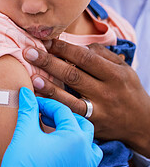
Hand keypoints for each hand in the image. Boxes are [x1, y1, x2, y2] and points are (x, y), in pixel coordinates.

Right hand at [0, 87, 102, 166]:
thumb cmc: (22, 165)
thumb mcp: (24, 133)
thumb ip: (28, 110)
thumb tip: (26, 92)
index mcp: (74, 138)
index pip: (63, 112)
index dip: (47, 104)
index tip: (34, 103)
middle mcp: (87, 154)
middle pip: (82, 126)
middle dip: (64, 118)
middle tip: (45, 117)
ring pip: (91, 147)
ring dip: (76, 137)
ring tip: (58, 136)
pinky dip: (81, 159)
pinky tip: (67, 158)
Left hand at [23, 39, 149, 156]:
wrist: (142, 125)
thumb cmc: (127, 90)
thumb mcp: (123, 69)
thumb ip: (102, 55)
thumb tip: (76, 44)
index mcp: (115, 75)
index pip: (85, 58)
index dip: (64, 48)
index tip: (46, 41)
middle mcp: (106, 93)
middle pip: (73, 75)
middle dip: (49, 62)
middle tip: (28, 52)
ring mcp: (98, 111)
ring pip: (70, 98)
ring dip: (49, 87)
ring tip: (32, 77)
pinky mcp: (90, 126)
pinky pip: (68, 115)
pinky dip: (53, 108)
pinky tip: (39, 100)